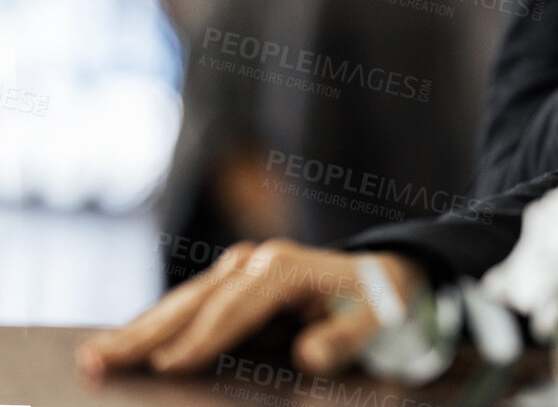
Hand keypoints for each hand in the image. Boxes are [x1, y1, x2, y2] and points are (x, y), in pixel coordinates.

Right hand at [75, 241, 424, 379]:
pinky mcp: (234, 280)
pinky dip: (158, 323)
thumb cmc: (379, 304)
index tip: (165, 369)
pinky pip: (190, 304)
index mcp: (287, 268)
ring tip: (96, 354)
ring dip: (140, 327)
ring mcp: (243, 267)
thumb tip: (308, 355)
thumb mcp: (374, 323)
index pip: (234, 310)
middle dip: (148, 332)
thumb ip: (344, 342)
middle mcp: (258, 261)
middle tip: (99, 360)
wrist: (387, 277)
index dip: (201, 341)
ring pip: (184, 300)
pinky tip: (126, 342)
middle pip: (196, 300)